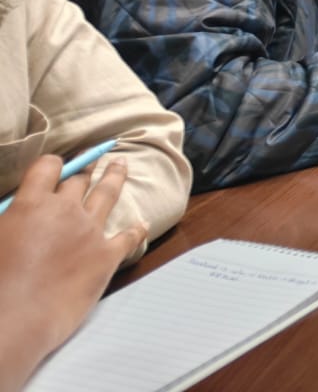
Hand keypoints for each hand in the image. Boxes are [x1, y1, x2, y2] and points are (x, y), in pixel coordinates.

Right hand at [0, 155, 144, 386]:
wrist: (15, 319)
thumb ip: (9, 219)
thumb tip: (16, 212)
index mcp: (32, 204)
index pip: (48, 167)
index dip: (53, 164)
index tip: (56, 166)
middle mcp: (65, 211)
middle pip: (79, 180)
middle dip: (85, 170)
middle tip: (92, 162)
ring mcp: (90, 231)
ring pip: (107, 194)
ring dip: (115, 177)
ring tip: (120, 164)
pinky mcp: (107, 256)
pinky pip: (128, 237)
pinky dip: (137, 230)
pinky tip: (142, 224)